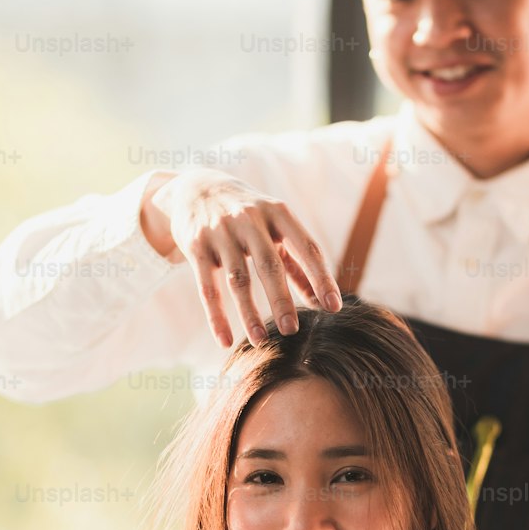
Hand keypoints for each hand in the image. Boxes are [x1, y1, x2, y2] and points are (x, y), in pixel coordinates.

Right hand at [140, 172, 342, 348]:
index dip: (321, 278)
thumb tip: (323, 304)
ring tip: (259, 341)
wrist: (196, 188)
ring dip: (249, 313)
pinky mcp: (195, 245)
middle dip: (281, 299)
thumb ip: (299, 264)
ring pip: (238, 278)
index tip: (333, 307)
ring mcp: (221, 231)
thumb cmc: (249, 215)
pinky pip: (207, 286)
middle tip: (292, 330)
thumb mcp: (276, 229)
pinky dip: (216, 316)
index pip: (306, 247)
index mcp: (278, 213)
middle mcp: (250, 219)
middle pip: (269, 264)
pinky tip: (225, 340)